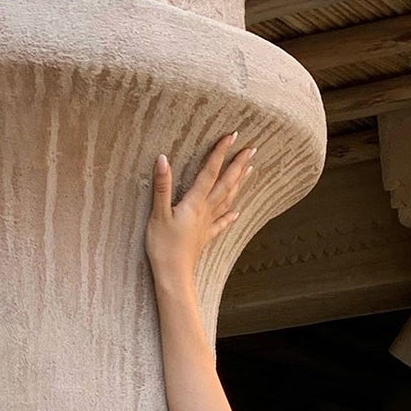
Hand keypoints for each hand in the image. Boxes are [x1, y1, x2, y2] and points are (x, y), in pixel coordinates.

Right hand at [147, 134, 256, 288]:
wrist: (174, 275)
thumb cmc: (163, 246)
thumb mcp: (158, 214)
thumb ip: (162, 186)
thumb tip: (162, 159)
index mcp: (195, 202)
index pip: (210, 171)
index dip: (220, 152)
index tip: (232, 136)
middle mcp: (206, 211)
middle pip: (226, 183)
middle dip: (238, 165)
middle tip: (252, 149)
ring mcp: (208, 224)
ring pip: (228, 199)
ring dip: (239, 183)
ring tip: (250, 170)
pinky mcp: (205, 237)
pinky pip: (221, 223)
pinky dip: (230, 215)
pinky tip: (237, 211)